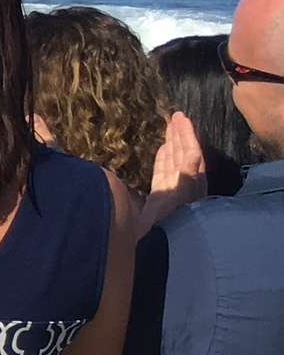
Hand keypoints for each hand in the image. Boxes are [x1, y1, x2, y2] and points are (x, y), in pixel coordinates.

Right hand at [140, 108, 208, 230]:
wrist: (160, 239)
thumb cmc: (174, 216)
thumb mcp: (184, 193)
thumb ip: (188, 172)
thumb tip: (195, 152)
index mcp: (191, 179)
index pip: (190, 151)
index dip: (186, 134)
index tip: (181, 117)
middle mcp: (183, 181)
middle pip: (182, 152)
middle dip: (179, 134)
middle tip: (175, 116)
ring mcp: (171, 187)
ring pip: (172, 159)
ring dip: (171, 142)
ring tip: (168, 125)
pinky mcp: (159, 194)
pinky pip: (162, 170)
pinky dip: (162, 157)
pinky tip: (161, 148)